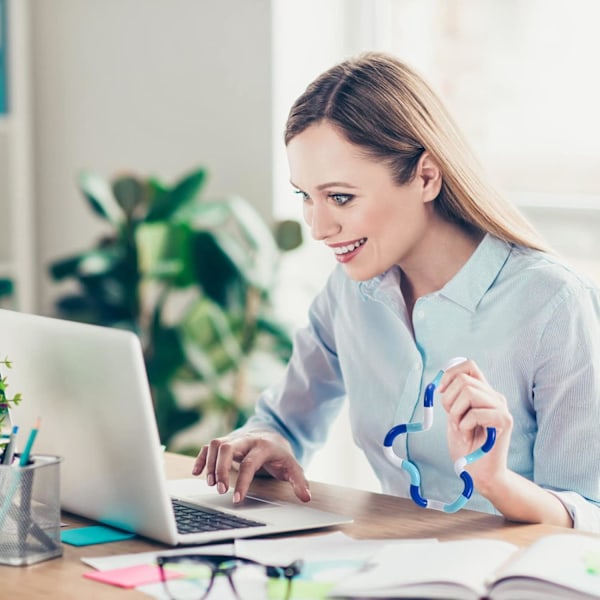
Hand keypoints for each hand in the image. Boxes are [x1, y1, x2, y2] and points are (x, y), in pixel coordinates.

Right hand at [192, 430, 310, 503]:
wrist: (273, 435)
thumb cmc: (280, 455)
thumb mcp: (292, 467)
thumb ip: (299, 481)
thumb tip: (306, 497)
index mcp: (263, 446)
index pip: (249, 463)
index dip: (242, 481)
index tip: (236, 498)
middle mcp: (247, 440)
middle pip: (227, 447)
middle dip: (221, 469)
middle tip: (221, 490)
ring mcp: (234, 439)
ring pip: (216, 444)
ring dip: (210, 464)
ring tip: (212, 484)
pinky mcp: (225, 442)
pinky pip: (208, 446)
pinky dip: (201, 458)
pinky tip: (197, 473)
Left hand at [438, 359, 513, 492]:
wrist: (480, 473)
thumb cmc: (467, 446)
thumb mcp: (454, 416)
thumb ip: (452, 398)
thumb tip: (441, 383)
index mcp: (483, 392)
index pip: (469, 366)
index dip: (450, 374)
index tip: (441, 391)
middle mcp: (494, 396)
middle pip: (464, 380)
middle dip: (449, 400)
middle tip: (454, 419)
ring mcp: (501, 407)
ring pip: (468, 392)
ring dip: (456, 412)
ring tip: (462, 428)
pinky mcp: (505, 421)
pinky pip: (475, 413)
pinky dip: (464, 425)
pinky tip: (470, 435)